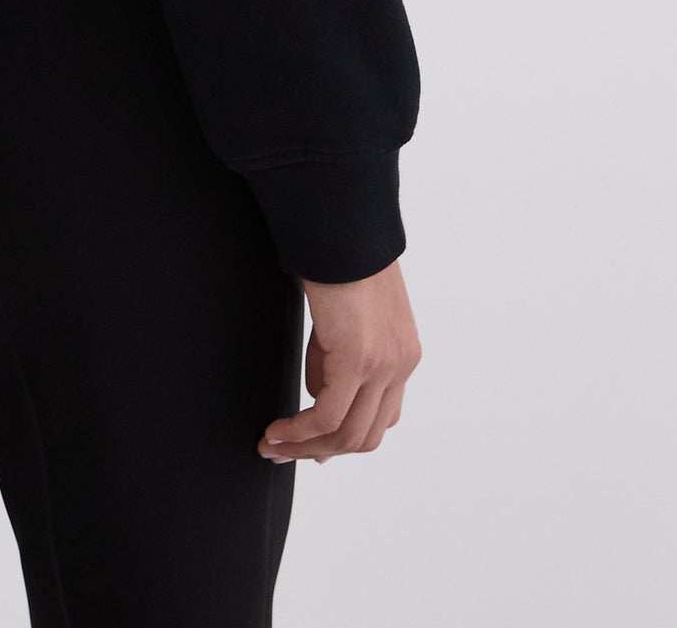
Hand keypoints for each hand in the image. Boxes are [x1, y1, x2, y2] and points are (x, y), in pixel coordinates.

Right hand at [259, 256, 419, 462]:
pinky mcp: (359, 360)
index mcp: (403, 353)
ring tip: (273, 444)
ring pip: (347, 435)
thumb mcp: (346, 317)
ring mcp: (384, 365)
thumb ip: (338, 356)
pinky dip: (299, 432)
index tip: (314, 444)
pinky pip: (327, 416)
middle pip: (366, 435)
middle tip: (285, 451)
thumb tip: (317, 395)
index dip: (346, 436)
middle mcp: (401, 365)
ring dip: (306, 446)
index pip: (383, 416)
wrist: (344, 226)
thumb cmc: (339, 258)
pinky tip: (277, 431)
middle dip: (322, 450)